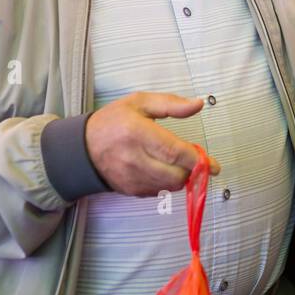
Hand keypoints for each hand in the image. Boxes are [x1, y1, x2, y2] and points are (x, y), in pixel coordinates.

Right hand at [85, 92, 218, 196]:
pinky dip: (167, 183)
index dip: (197, 159)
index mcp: (137, 133)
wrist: (80, 148)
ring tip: (178, 162)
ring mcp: (131, 177)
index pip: (174, 152)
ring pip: (169, 186)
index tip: (213, 164)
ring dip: (181, 176)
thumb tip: (198, 104)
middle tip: (194, 158)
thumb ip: (171, 104)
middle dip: (192, 169)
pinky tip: (163, 169)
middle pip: (176, 174)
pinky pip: (158, 192)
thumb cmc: (113, 121)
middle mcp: (134, 158)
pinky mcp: (130, 190)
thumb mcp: (140, 102)